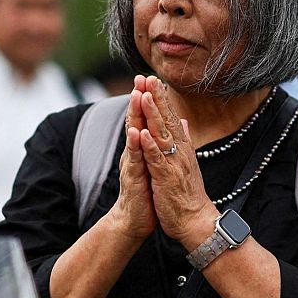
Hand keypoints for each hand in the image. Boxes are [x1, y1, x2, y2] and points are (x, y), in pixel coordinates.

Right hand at [106, 92, 155, 240]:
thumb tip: (164, 128)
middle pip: (136, 120)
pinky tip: (135, 132)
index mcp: (142, 149)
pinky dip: (134, 145)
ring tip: (136, 95)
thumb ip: (156, 145)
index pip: (144, 119)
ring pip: (133, 135)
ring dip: (134, 115)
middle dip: (138, 98)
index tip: (152, 78)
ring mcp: (133, 164)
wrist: (135, 220)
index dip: (148, 99)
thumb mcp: (154, 165)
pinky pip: (135, 159)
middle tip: (141, 77)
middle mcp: (135, 152)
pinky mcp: (134, 178)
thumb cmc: (146, 193)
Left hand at [131, 76, 215, 246]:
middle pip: (167, 120)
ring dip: (153, 115)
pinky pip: (157, 160)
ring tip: (145, 95)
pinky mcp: (167, 179)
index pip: (170, 118)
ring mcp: (173, 164)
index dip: (162, 99)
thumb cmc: (188, 194)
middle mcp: (179, 152)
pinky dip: (150, 146)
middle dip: (158, 98)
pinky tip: (143, 133)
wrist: (196, 221)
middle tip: (149, 77)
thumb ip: (184, 141)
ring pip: (162, 135)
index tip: (154, 79)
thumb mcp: (186, 163)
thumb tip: (183, 122)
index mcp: (182, 148)